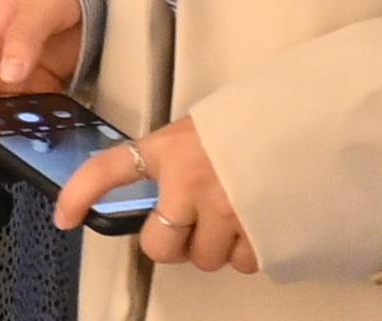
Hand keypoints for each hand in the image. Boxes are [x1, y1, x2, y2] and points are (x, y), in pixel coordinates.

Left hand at [63, 118, 255, 272]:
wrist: (316, 119)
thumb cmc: (259, 121)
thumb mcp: (204, 127)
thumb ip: (177, 160)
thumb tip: (166, 193)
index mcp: (170, 148)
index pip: (108, 169)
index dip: (79, 195)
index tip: (64, 216)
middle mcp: (189, 182)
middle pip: (159, 246)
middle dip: (174, 243)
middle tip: (192, 224)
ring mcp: (224, 210)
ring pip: (204, 259)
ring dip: (218, 247)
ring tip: (236, 212)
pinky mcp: (258, 232)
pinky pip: (244, 262)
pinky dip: (252, 251)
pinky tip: (261, 221)